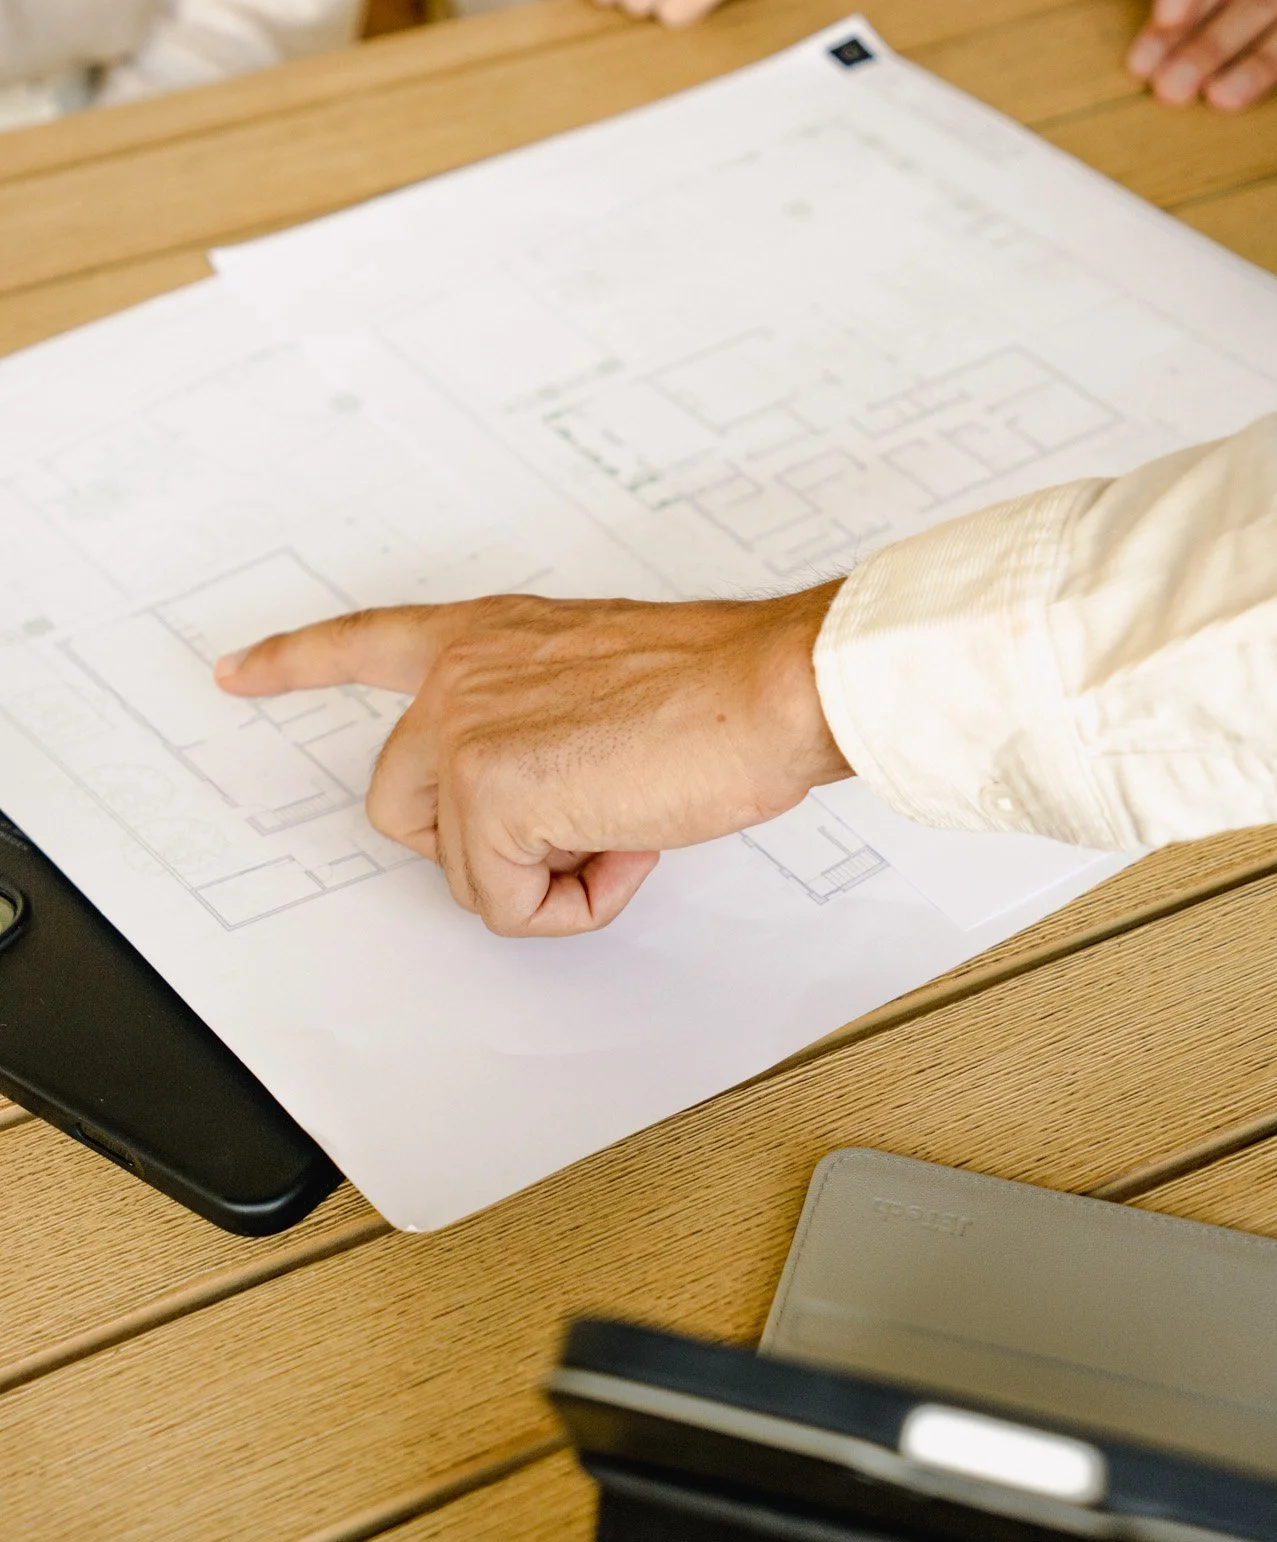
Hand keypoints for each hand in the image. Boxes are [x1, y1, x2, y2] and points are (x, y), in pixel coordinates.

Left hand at [215, 588, 848, 936]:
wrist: (772, 688)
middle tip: (586, 820)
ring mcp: (466, 731)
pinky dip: (574, 902)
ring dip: (540, 872)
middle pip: (404, 806)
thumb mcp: (607, 688)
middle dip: (488, 842)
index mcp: (491, 637)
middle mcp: (462, 674)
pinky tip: (632, 840)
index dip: (295, 662)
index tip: (238, 672)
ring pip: (456, 865)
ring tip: (624, 822)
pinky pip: (505, 905)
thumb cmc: (721, 689)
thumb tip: (554, 811)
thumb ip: (548, 728)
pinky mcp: (490, 793)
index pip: (365, 641)